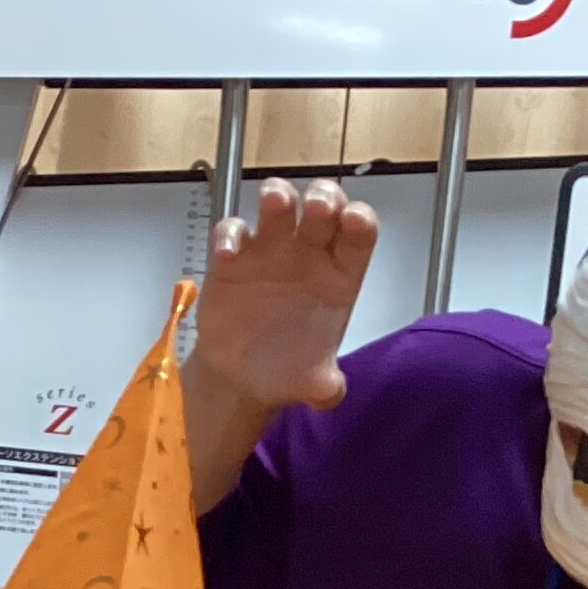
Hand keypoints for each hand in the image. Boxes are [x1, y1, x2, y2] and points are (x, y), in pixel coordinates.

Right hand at [191, 178, 376, 419]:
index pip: (358, 235)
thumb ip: (325, 387)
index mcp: (339, 276)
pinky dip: (228, 234)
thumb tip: (330, 392)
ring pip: (280, 204)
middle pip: (324, 206)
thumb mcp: (310, 384)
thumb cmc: (285, 369)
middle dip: (323, 198)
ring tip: (274, 204)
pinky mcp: (234, 257)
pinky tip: (227, 255)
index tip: (354, 221)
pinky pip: (232, 230)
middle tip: (316, 208)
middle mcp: (309, 255)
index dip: (360, 221)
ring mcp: (271, 251)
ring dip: (279, 197)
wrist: (241, 378)